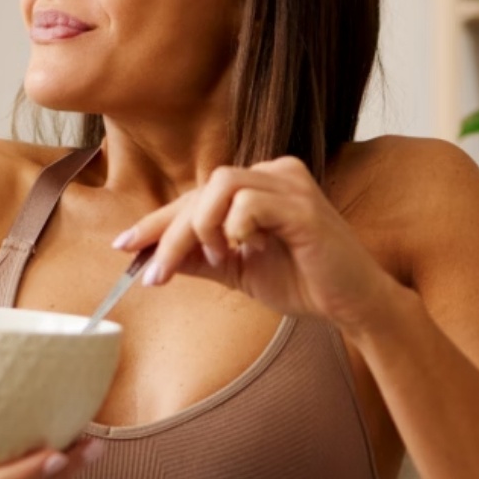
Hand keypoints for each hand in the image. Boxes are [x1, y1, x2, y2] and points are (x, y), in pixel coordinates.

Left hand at [111, 156, 398, 332]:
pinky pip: (250, 203)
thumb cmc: (304, 283)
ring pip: (220, 185)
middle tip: (154, 275)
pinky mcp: (304, 206)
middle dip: (169, 233)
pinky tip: (245, 252)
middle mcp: (276, 172)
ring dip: (201, 227)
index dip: (158, 220)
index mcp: (261, 183)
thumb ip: (199, 259)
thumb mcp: (238, 271)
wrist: (353, 305)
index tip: (125, 246)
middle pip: (203, 188)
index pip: (198, 195)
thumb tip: (150, 259)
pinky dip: (235, 229)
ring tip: (214, 261)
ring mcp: (292, 184)